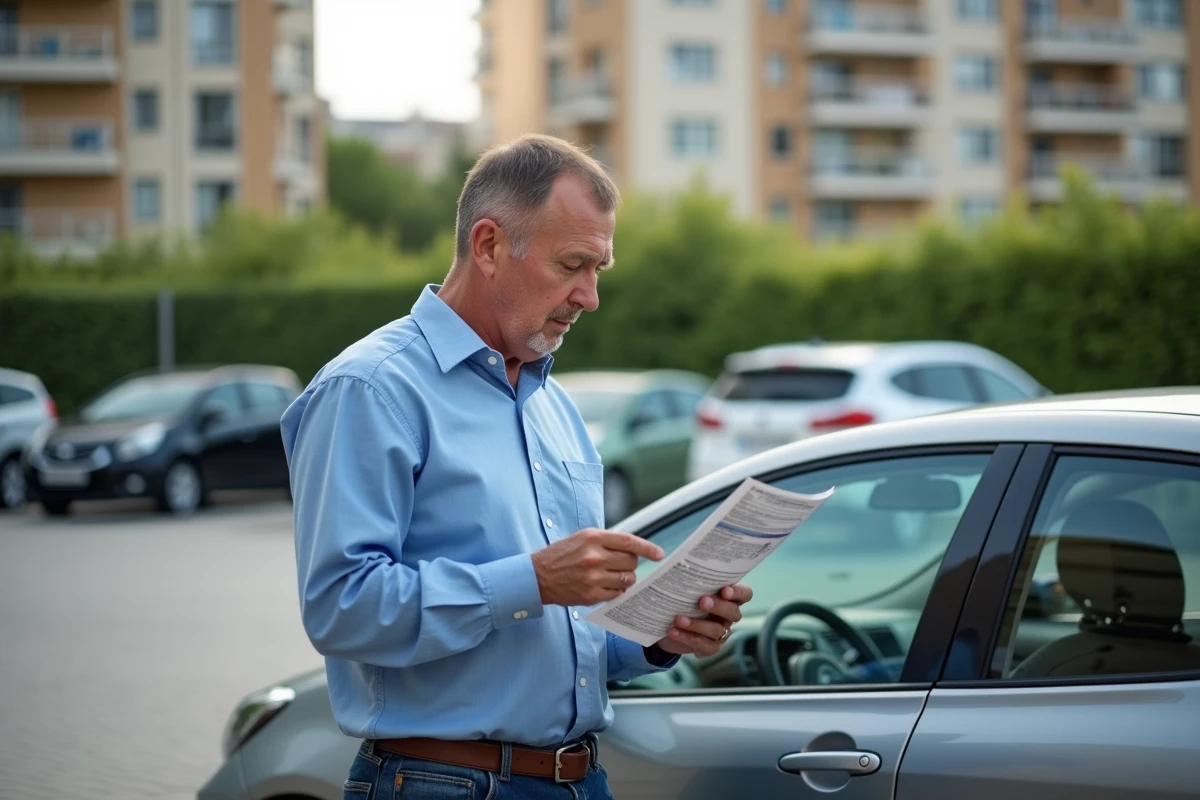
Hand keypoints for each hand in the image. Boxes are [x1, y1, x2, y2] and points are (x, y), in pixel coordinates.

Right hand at [531, 528, 663, 606]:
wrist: (537, 576)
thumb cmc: (561, 555)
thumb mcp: (582, 538)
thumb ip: (606, 541)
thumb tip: (633, 549)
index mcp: (593, 537)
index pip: (629, 542)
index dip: (647, 548)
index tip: (659, 554)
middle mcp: (594, 556)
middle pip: (631, 562)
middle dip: (632, 564)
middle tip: (622, 565)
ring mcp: (593, 577)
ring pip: (627, 580)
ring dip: (625, 579)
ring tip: (613, 577)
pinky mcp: (591, 595)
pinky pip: (616, 594)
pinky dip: (616, 591)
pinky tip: (606, 587)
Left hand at [654, 584, 753, 657]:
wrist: (666, 625)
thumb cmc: (681, 601)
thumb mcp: (687, 590)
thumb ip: (693, 581)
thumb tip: (678, 567)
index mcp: (729, 599)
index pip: (745, 594)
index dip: (738, 593)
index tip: (724, 590)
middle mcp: (728, 617)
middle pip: (734, 613)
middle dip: (719, 607)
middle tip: (702, 601)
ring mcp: (721, 634)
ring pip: (717, 630)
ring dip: (697, 624)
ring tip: (679, 619)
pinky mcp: (709, 648)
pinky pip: (704, 645)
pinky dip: (688, 637)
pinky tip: (674, 631)